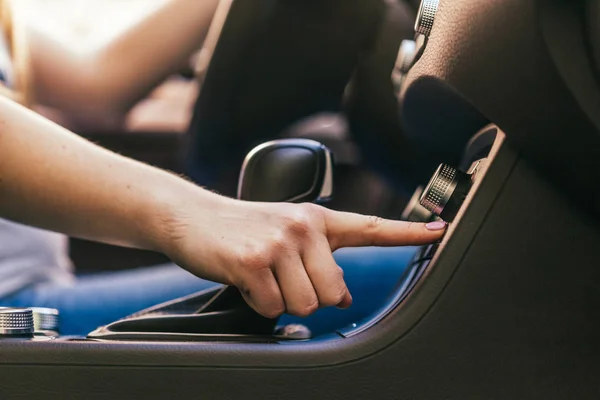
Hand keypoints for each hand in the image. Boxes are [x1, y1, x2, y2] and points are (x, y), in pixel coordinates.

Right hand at [164, 198, 446, 318]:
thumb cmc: (242, 229)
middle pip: (334, 293)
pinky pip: (272, 307)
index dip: (408, 232)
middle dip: (309, 297)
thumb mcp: (286, 232)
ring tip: (262, 277)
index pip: (371, 227)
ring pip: (305, 305)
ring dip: (281, 301)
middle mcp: (304, 227)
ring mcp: (279, 243)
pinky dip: (257, 304)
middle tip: (282, 279)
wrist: (191, 217)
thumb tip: (342, 295)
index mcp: (317, 219)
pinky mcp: (254, 262)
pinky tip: (245, 280)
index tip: (438, 232)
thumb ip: (319, 258)